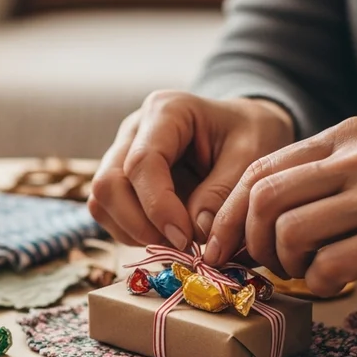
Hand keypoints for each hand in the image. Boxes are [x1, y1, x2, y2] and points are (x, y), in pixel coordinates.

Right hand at [88, 91, 294, 246]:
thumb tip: (194, 232)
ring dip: (133, 232)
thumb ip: (224, 190)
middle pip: (108, 183)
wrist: (245, 128)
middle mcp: (133, 130)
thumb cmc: (251, 134)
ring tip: (176, 242)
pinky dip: (133, 233)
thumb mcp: (254, 153)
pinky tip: (166, 236)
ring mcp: (121, 155)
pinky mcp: (121, 180)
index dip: (158, 207)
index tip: (186, 239)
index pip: (142, 162)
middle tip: (180, 246)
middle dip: (139, 224)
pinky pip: (109, 213)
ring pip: (102, 201)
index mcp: (166, 111)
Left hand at [205, 116, 356, 294]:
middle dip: (251, 240)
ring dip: (284, 264)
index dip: (230, 212)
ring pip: (291, 232)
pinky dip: (317, 282)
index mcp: (347, 136)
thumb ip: (311, 181)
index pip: (261, 169)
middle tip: (262, 262)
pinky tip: (330, 281)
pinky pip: (328, 265)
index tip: (219, 242)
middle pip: (267, 199)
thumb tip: (239, 220)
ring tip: (302, 271)